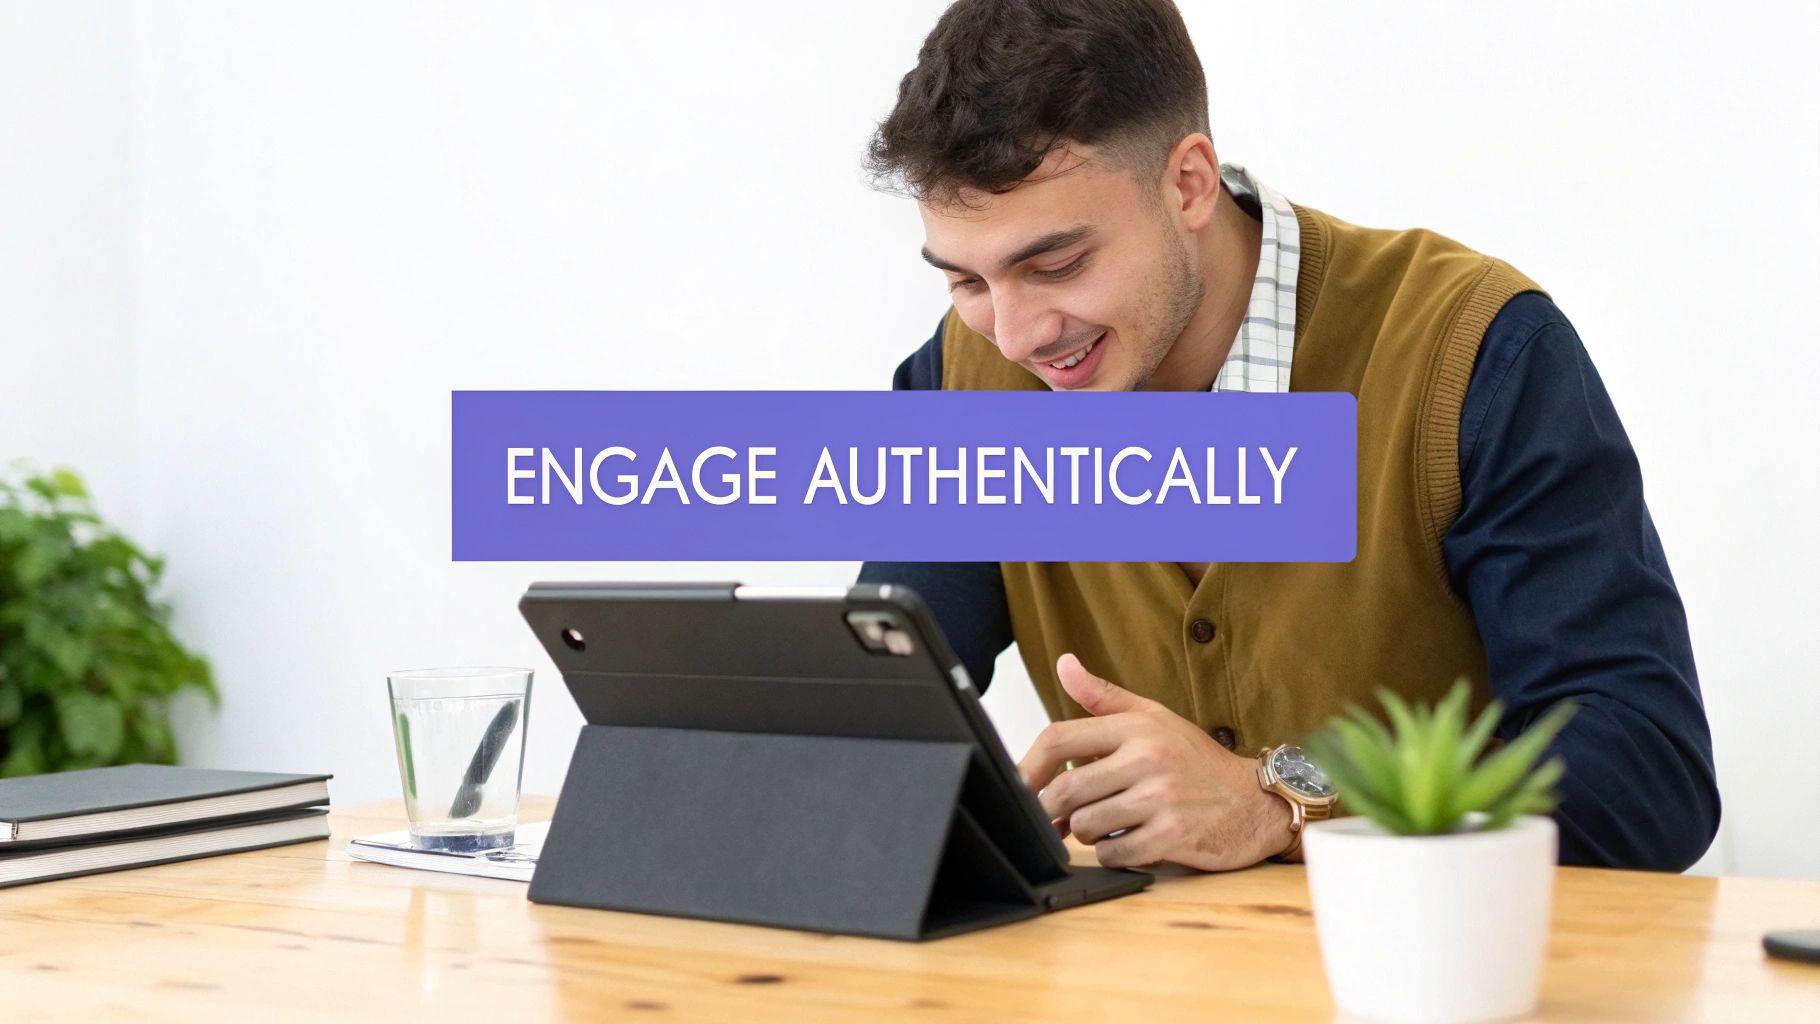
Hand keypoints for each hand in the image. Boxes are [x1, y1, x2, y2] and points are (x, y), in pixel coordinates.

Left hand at [1016, 653, 1291, 870]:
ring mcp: (1161, 798)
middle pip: (1064, 790)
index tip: (1018, 786)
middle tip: (1059, 818)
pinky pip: (1113, 853)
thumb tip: (1064, 664)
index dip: (1027, 766)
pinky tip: (1129, 841)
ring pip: (1085, 825)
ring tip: (1109, 823)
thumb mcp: (1154, 718)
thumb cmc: (1197, 761)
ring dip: (1087, 832)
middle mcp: (1147, 758)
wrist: (1254, 802)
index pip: (1058, 739)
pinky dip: (1112, 854)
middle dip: (1054, 810)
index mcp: (1136, 727)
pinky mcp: (1172, 836)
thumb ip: (1104, 696)